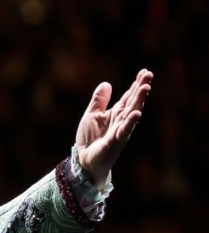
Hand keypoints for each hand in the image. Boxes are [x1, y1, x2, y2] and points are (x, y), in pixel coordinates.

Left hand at [75, 68, 152, 189]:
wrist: (84, 160)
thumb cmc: (89, 139)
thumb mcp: (91, 115)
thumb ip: (99, 101)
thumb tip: (106, 83)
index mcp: (116, 114)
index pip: (128, 97)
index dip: (135, 85)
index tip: (144, 72)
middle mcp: (121, 121)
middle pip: (133, 102)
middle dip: (140, 89)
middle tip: (149, 75)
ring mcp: (119, 131)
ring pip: (131, 114)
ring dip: (139, 101)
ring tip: (146, 88)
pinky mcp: (115, 142)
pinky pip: (124, 131)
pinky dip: (130, 122)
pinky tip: (137, 113)